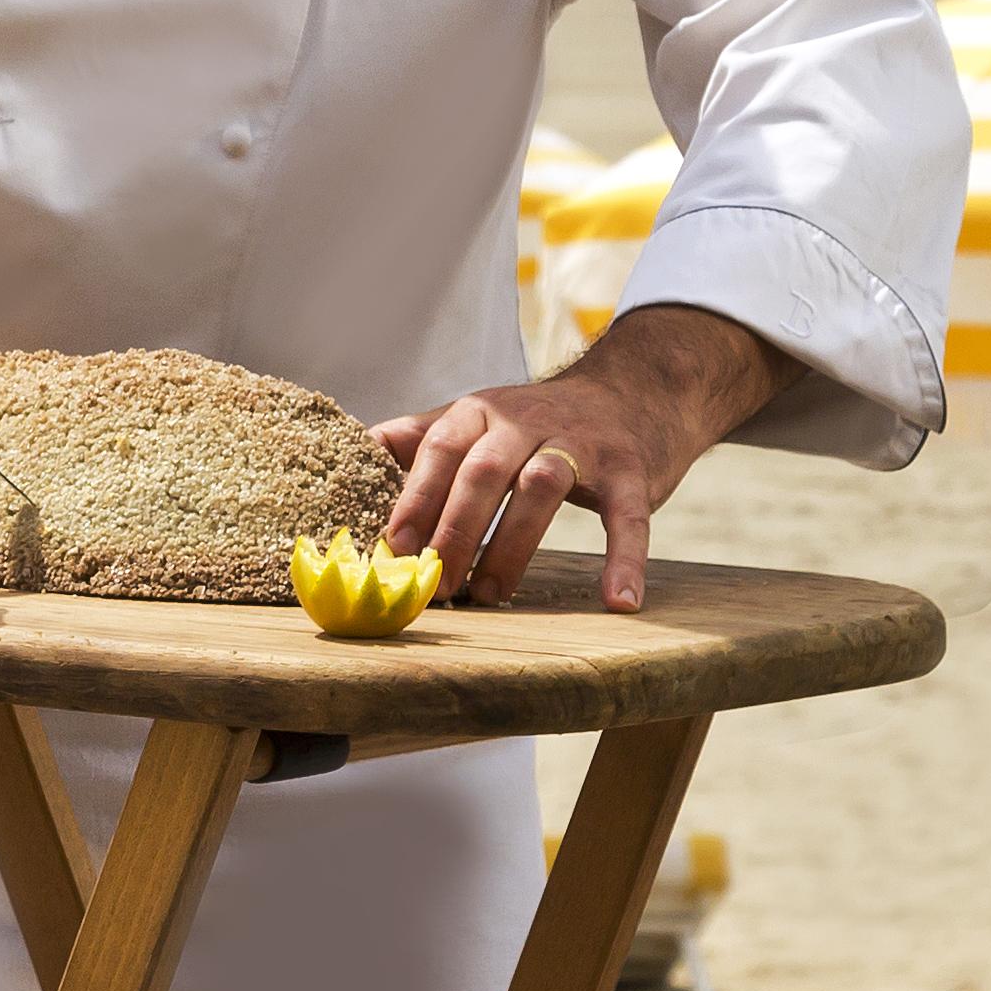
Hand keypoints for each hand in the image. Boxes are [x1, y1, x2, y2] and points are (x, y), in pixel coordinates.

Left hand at [375, 305, 792, 614]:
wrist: (634, 389)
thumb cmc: (537, 422)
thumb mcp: (478, 418)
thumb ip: (419, 437)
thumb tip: (355, 455)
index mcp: (479, 412)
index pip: (437, 451)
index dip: (413, 500)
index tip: (390, 551)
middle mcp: (526, 420)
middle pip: (483, 471)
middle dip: (455, 530)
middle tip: (436, 585)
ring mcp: (582, 444)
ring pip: (541, 488)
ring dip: (512, 546)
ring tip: (489, 597)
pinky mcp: (631, 470)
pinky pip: (627, 516)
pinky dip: (625, 558)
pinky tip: (619, 601)